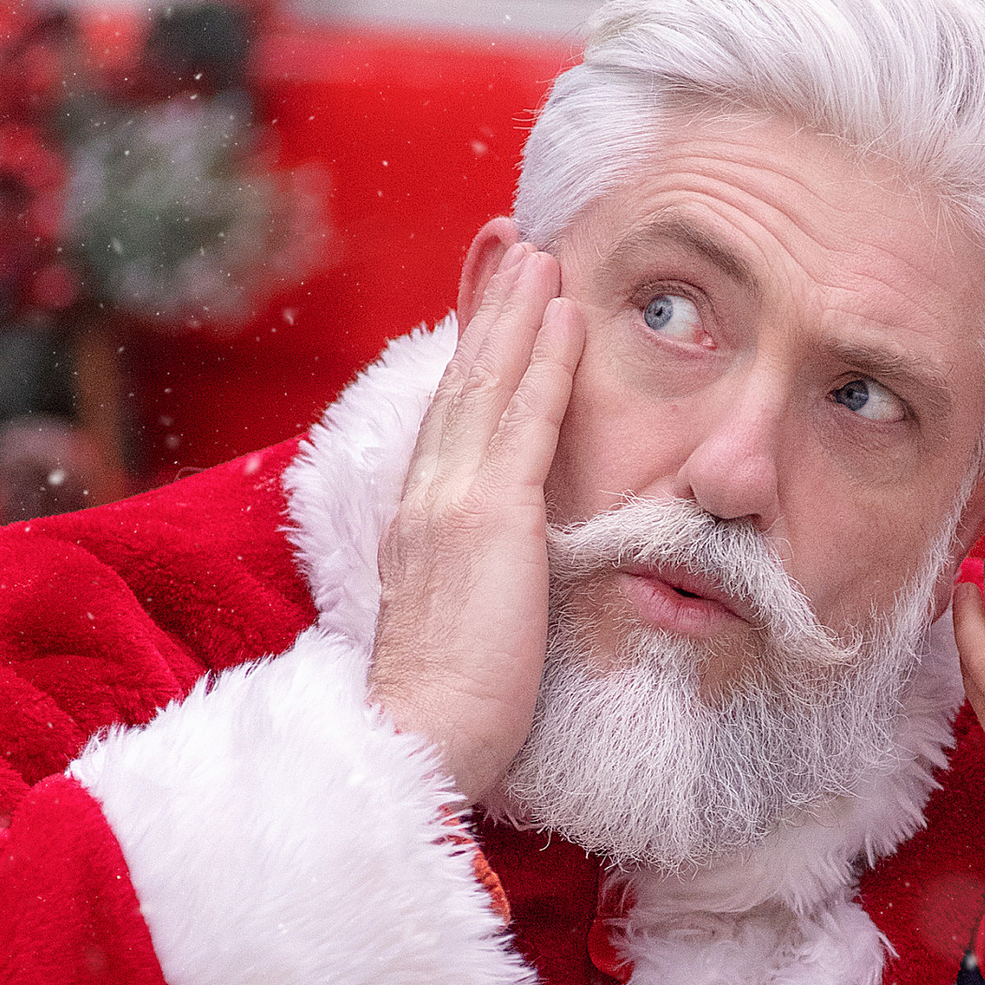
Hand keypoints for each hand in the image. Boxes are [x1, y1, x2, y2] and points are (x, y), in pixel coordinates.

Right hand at [369, 243, 583, 801]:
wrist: (423, 743)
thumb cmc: (450, 707)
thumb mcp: (460, 621)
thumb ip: (475, 575)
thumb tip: (504, 561)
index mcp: (416, 523)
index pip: (447, 418)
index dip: (469, 352)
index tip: (490, 302)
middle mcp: (424, 498)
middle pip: (457, 381)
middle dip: (486, 306)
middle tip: (513, 242)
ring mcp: (450, 503)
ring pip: (484, 384)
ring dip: (515, 311)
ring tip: (541, 253)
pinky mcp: (488, 520)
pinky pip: (523, 424)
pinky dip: (545, 363)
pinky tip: (567, 319)